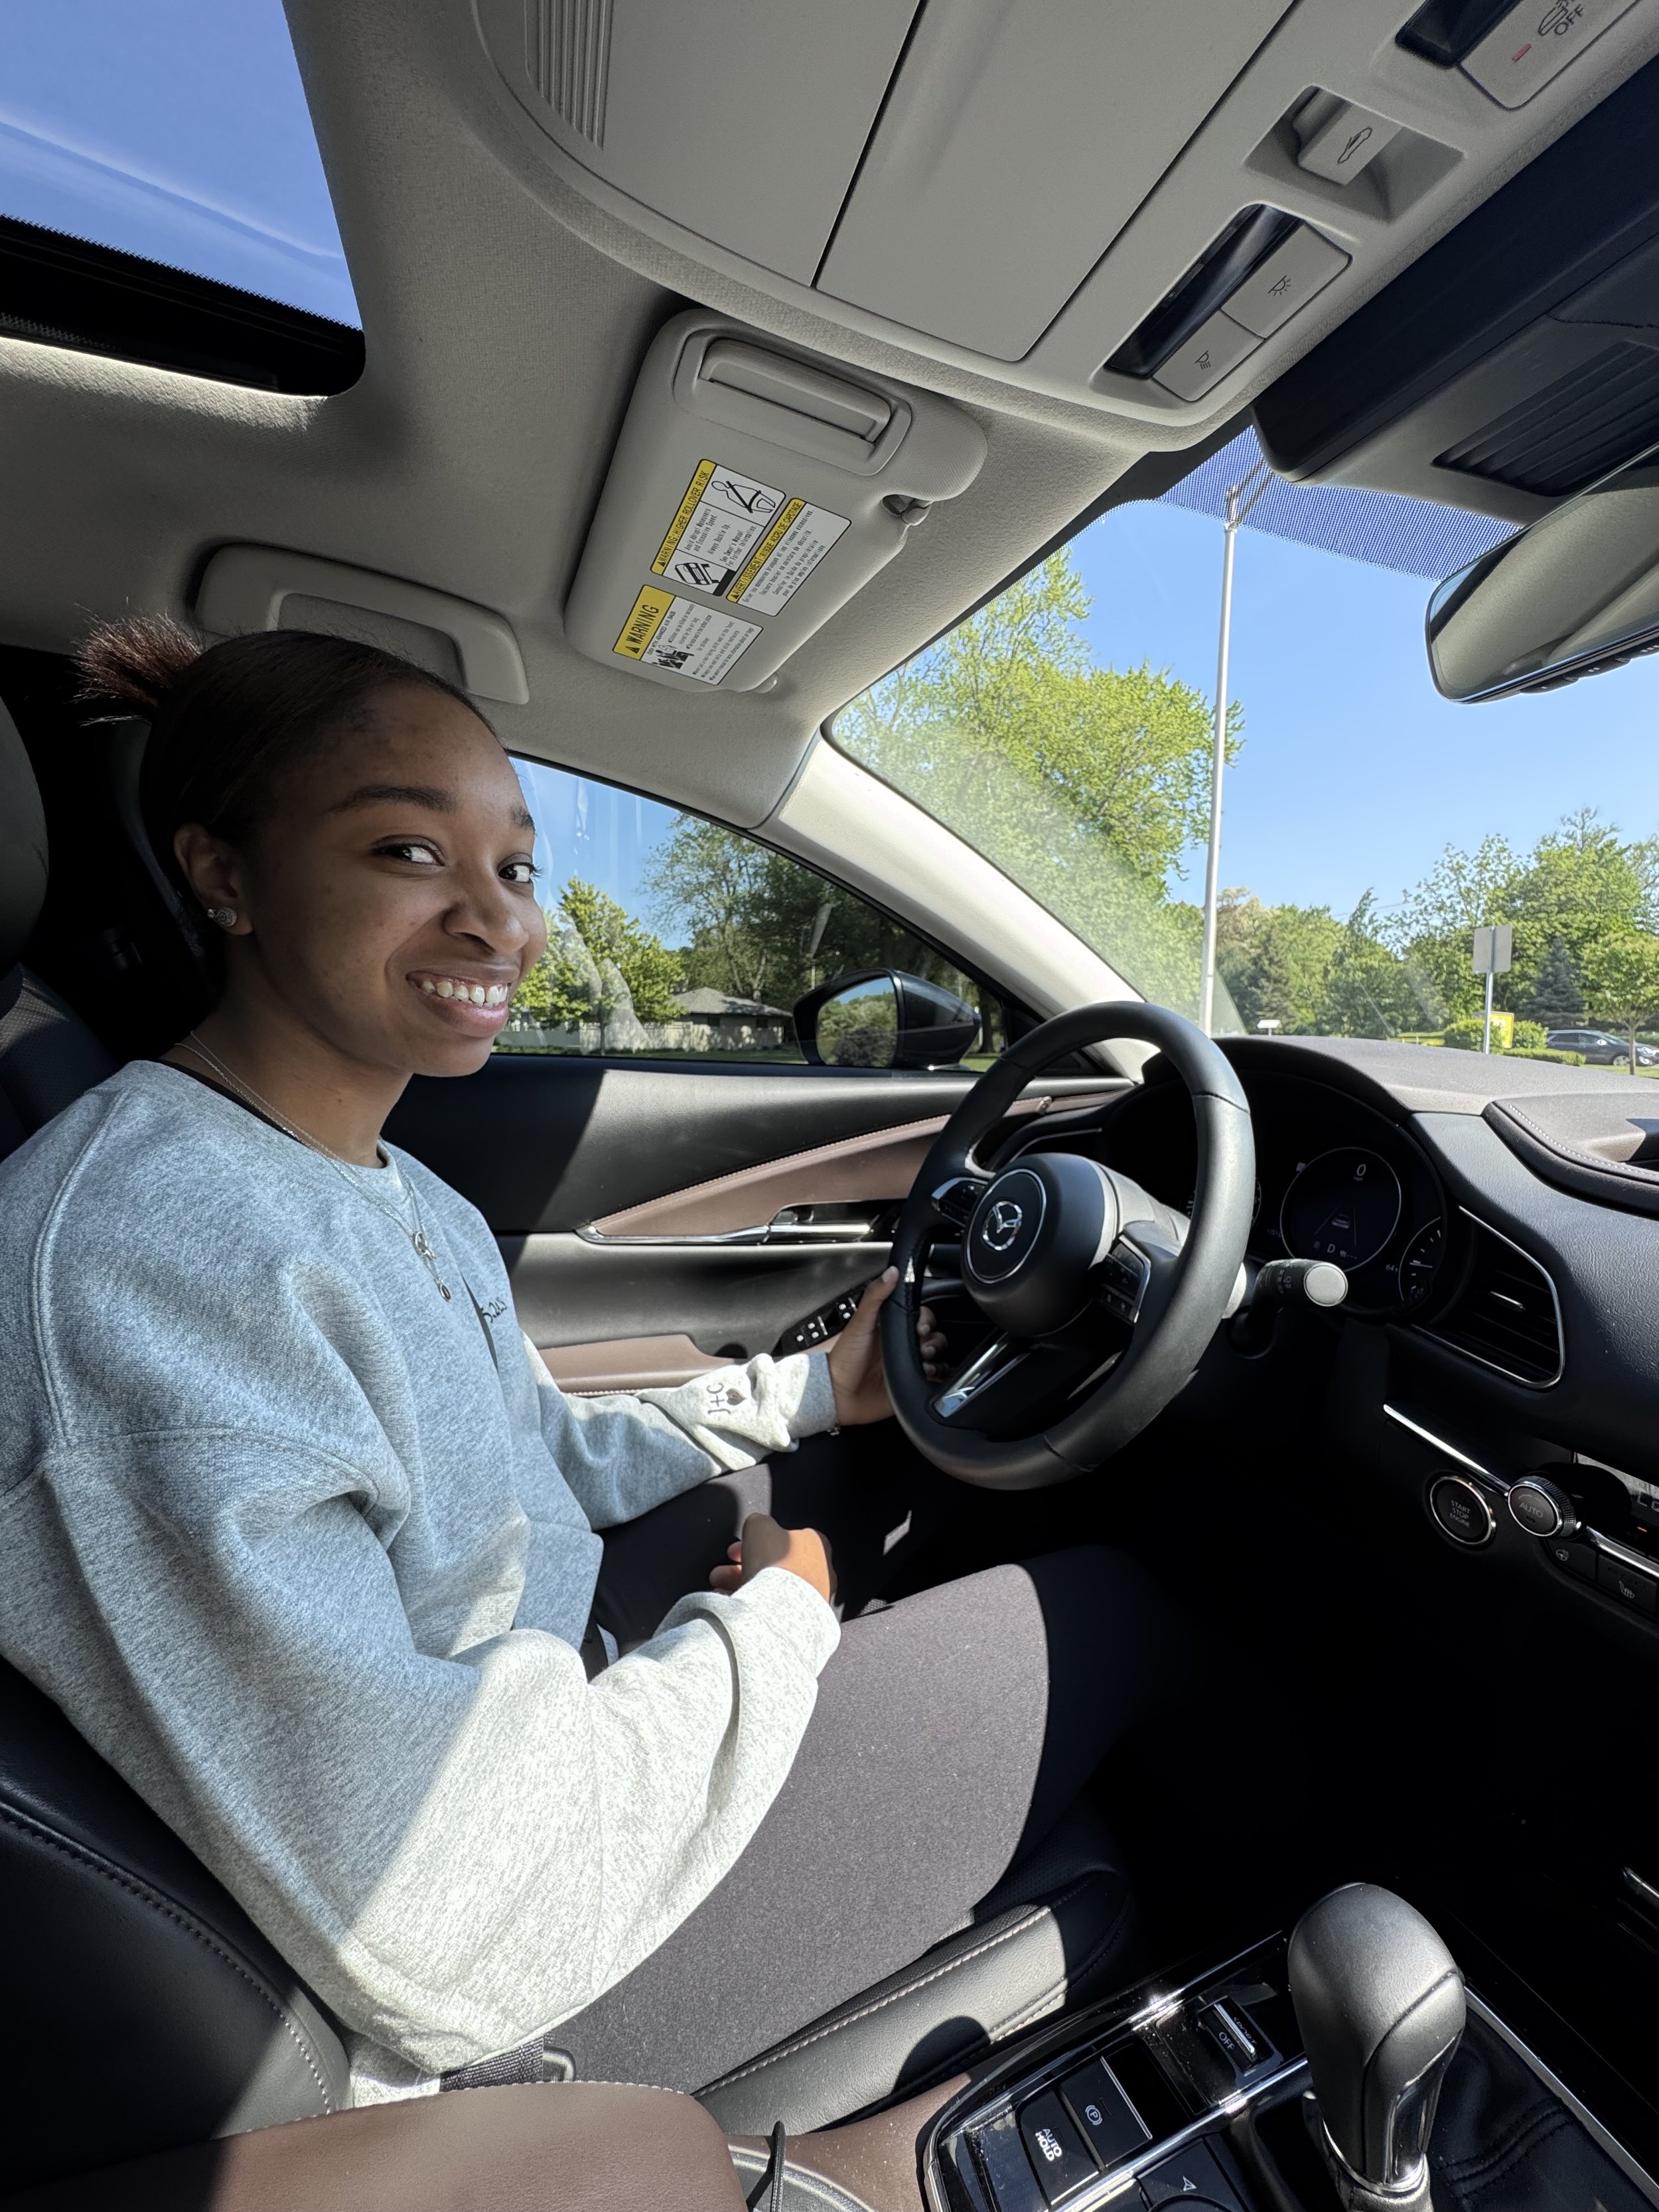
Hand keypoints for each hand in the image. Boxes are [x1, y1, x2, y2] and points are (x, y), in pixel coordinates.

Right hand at [710, 1512, 834, 1603]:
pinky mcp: (803, 1618)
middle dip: (745, 1563)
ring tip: (720, 1586)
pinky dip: (755, 1603)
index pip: (784, 1537)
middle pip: (775, 1563)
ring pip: (773, 1585)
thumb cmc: (775, 1564)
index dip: (756, 1541)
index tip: (738, 1548)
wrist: (781, 1608)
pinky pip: (775, 1606)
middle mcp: (820, 1569)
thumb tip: (756, 1527)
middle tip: (724, 1569)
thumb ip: (758, 1522)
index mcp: (816, 1543)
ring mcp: (813, 1597)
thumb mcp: (759, 1525)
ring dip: (744, 1582)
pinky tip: (737, 1603)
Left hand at [825, 1267, 945, 1425]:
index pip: (921, 1318)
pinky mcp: (911, 1385)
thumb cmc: (845, 1358)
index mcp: (893, 1329)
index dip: (926, 1320)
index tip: (920, 1327)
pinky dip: (938, 1376)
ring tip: (925, 1363)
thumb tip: (891, 1272)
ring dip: (938, 1358)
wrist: (839, 1394)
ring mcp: (909, 1366)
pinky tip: (927, 1375)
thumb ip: (875, 1296)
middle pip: (934, 1336)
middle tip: (924, 1348)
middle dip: (935, 1340)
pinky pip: (935, 1379)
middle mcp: (903, 1346)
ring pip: (938, 1357)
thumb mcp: (859, 1323)